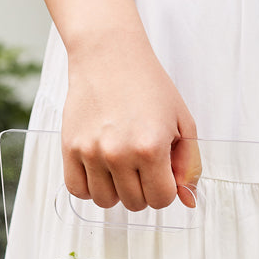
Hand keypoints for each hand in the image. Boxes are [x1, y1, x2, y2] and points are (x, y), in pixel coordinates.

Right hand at [61, 34, 200, 210]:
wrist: (109, 55)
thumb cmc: (148, 86)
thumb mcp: (183, 122)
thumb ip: (190, 166)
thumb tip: (188, 201)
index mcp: (151, 147)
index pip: (162, 199)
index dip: (166, 189)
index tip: (162, 172)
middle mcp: (118, 153)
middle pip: (135, 203)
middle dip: (143, 190)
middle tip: (142, 164)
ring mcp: (91, 152)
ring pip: (106, 202)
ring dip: (116, 191)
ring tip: (120, 166)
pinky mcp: (69, 148)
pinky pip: (78, 190)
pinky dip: (90, 187)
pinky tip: (100, 170)